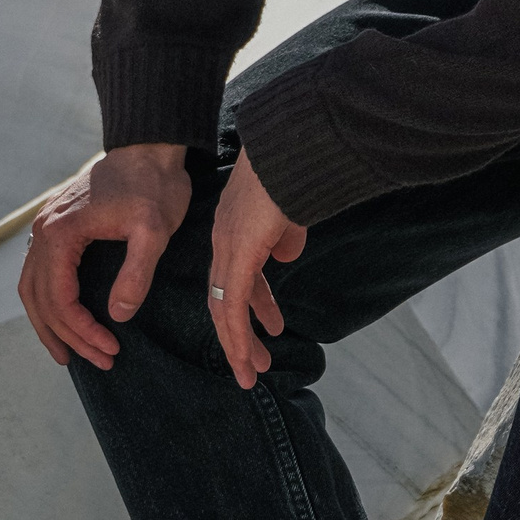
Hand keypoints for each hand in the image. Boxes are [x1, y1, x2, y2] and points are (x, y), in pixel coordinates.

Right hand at [18, 143, 191, 369]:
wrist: (149, 148)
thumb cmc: (155, 186)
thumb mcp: (154, 231)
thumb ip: (136, 274)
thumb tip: (117, 316)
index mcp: (60, 234)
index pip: (60, 299)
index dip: (83, 331)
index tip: (111, 350)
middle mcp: (43, 231)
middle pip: (41, 299)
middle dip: (68, 336)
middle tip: (99, 362)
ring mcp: (45, 227)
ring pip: (31, 288)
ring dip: (49, 324)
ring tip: (68, 354)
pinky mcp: (56, 226)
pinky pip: (39, 272)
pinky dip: (47, 301)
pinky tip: (63, 317)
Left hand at [207, 150, 305, 389]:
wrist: (291, 147)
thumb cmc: (295, 170)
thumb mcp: (291, 211)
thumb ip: (286, 235)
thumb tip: (284, 257)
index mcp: (236, 229)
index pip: (234, 277)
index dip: (248, 308)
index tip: (264, 331)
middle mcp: (225, 240)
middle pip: (223, 298)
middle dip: (239, 335)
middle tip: (253, 364)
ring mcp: (228, 247)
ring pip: (224, 309)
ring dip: (239, 345)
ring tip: (252, 373)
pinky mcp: (238, 253)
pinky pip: (232, 304)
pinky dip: (238, 335)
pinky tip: (247, 355)